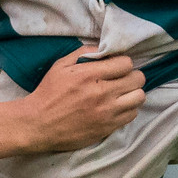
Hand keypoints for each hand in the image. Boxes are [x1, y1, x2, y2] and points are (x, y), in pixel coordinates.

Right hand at [18, 49, 146, 152]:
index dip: (123, 63)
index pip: (126, 63)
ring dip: (133, 93)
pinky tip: (116, 107)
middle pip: (137, 79)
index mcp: (89, 75)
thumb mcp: (60, 66)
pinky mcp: (108, 127)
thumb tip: (104, 49)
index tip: (116, 67)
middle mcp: (102, 93)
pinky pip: (132, 115)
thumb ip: (83, 53)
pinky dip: (128, 109)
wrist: (38, 125)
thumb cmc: (48, 93)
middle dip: (132, 76)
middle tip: (122, 79)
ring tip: (122, 94)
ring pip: (139, 98)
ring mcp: (107, 112)